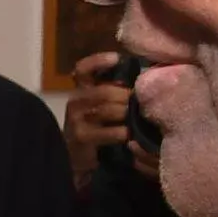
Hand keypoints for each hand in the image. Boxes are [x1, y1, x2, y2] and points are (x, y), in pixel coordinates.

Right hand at [64, 50, 143, 174]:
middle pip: (103, 91)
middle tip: (141, 102)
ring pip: (108, 110)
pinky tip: (130, 136)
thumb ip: (114, 92)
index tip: (118, 58)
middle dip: (125, 96)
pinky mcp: (82, 137)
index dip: (98, 61)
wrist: (76, 158)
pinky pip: (110, 131)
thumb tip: (142, 79)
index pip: (83, 68)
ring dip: (126, 114)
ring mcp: (76, 119)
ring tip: (138, 119)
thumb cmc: (95, 128)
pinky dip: (123, 133)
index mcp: (81, 89)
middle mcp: (75, 101)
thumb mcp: (101, 106)